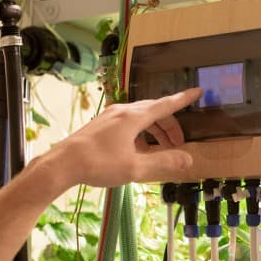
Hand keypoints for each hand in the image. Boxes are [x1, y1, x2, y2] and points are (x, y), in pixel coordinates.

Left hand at [50, 88, 200, 187]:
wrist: (63, 164)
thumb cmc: (99, 164)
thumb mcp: (136, 168)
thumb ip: (164, 162)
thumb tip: (188, 160)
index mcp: (134, 117)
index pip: (166, 104)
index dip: (183, 99)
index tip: (198, 92)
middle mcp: (123, 112)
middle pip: (154, 112)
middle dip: (170, 125)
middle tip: (179, 143)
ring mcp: (110, 117)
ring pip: (141, 117)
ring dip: (155, 131)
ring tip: (161, 150)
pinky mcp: (102, 125)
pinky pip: (129, 123)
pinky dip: (141, 133)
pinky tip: (140, 151)